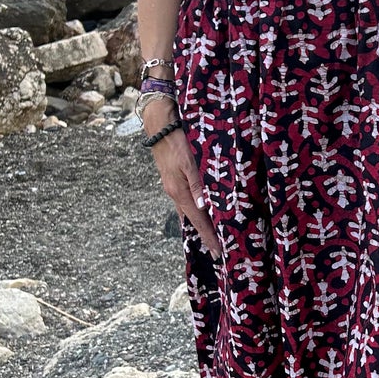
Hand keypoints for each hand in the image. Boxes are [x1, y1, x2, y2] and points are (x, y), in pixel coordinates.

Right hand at [141, 95, 222, 261]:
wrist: (159, 125)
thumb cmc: (177, 141)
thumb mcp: (189, 162)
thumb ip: (197, 184)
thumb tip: (204, 208)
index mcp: (179, 192)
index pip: (198, 221)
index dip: (209, 236)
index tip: (219, 252)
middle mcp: (174, 193)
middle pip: (192, 221)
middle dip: (204, 235)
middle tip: (217, 250)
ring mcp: (172, 187)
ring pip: (187, 212)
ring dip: (199, 225)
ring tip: (210, 238)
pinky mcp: (173, 180)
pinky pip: (184, 202)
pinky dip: (193, 212)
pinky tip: (199, 213)